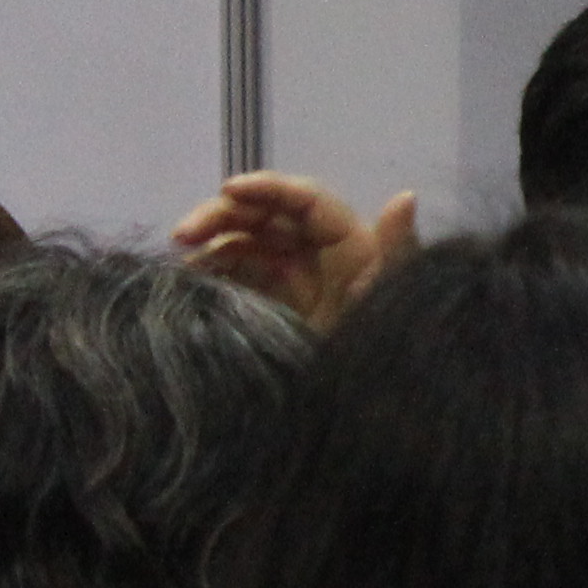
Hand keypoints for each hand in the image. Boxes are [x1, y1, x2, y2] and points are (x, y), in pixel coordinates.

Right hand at [176, 173, 414, 326]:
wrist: (370, 399)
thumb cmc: (387, 337)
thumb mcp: (395, 294)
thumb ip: (399, 246)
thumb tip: (407, 195)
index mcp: (349, 242)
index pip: (305, 199)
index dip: (267, 187)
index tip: (229, 190)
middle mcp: (317, 253)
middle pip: (265, 215)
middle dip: (223, 214)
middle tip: (183, 234)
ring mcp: (290, 279)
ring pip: (243, 241)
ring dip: (209, 241)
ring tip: (180, 259)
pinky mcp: (269, 306)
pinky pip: (235, 276)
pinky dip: (211, 272)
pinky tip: (188, 280)